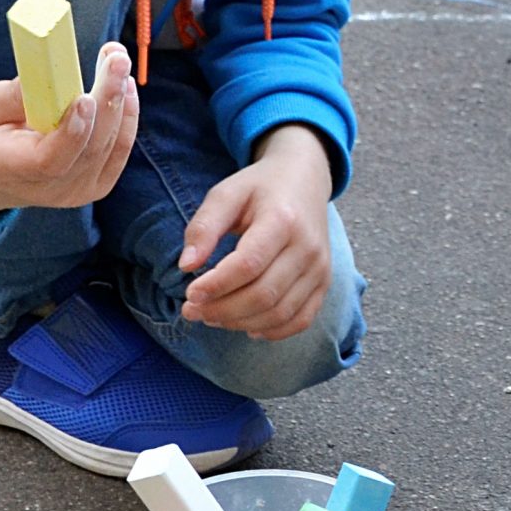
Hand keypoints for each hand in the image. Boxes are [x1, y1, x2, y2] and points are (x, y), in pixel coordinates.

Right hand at [0, 42, 138, 217]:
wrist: (0, 177)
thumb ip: (15, 95)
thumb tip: (49, 74)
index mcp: (11, 170)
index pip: (50, 160)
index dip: (72, 132)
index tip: (85, 97)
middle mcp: (48, 189)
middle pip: (89, 149)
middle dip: (106, 100)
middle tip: (116, 60)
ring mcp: (76, 191)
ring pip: (109, 146)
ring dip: (120, 101)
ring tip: (118, 63)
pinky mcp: (97, 186)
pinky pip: (120, 150)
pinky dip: (127, 117)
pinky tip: (125, 87)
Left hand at [178, 126, 334, 340]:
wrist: (305, 180)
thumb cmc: (260, 188)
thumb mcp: (226, 194)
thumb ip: (204, 227)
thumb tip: (186, 265)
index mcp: (283, 220)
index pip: (248, 265)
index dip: (216, 285)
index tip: (189, 293)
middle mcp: (308, 247)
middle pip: (263, 294)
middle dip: (222, 310)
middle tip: (191, 310)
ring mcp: (320, 267)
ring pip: (280, 312)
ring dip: (240, 323)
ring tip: (211, 317)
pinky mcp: (324, 282)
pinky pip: (301, 319)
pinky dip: (272, 331)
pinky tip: (246, 326)